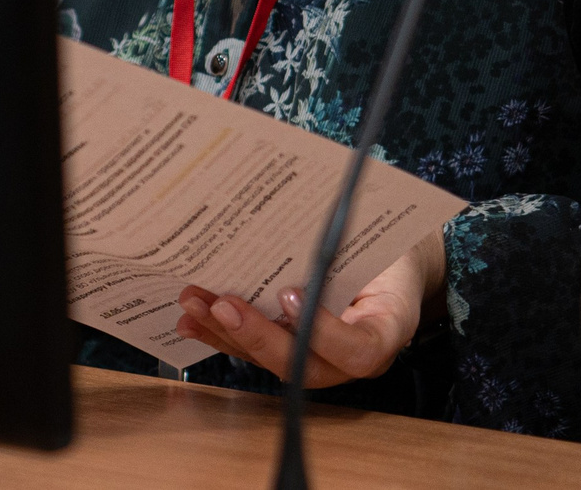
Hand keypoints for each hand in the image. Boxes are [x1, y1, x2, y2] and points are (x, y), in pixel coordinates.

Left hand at [172, 234, 442, 387]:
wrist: (388, 264)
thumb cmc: (387, 248)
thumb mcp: (381, 242)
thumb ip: (350, 244)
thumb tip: (308, 214)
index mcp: (386, 330)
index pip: (360, 351)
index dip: (324, 332)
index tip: (290, 294)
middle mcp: (351, 358)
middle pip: (306, 366)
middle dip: (258, 336)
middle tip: (224, 304)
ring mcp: (320, 360)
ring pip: (273, 361)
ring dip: (228, 334)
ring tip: (195, 303)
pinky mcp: (292, 350)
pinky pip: (256, 351)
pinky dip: (222, 334)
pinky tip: (193, 319)